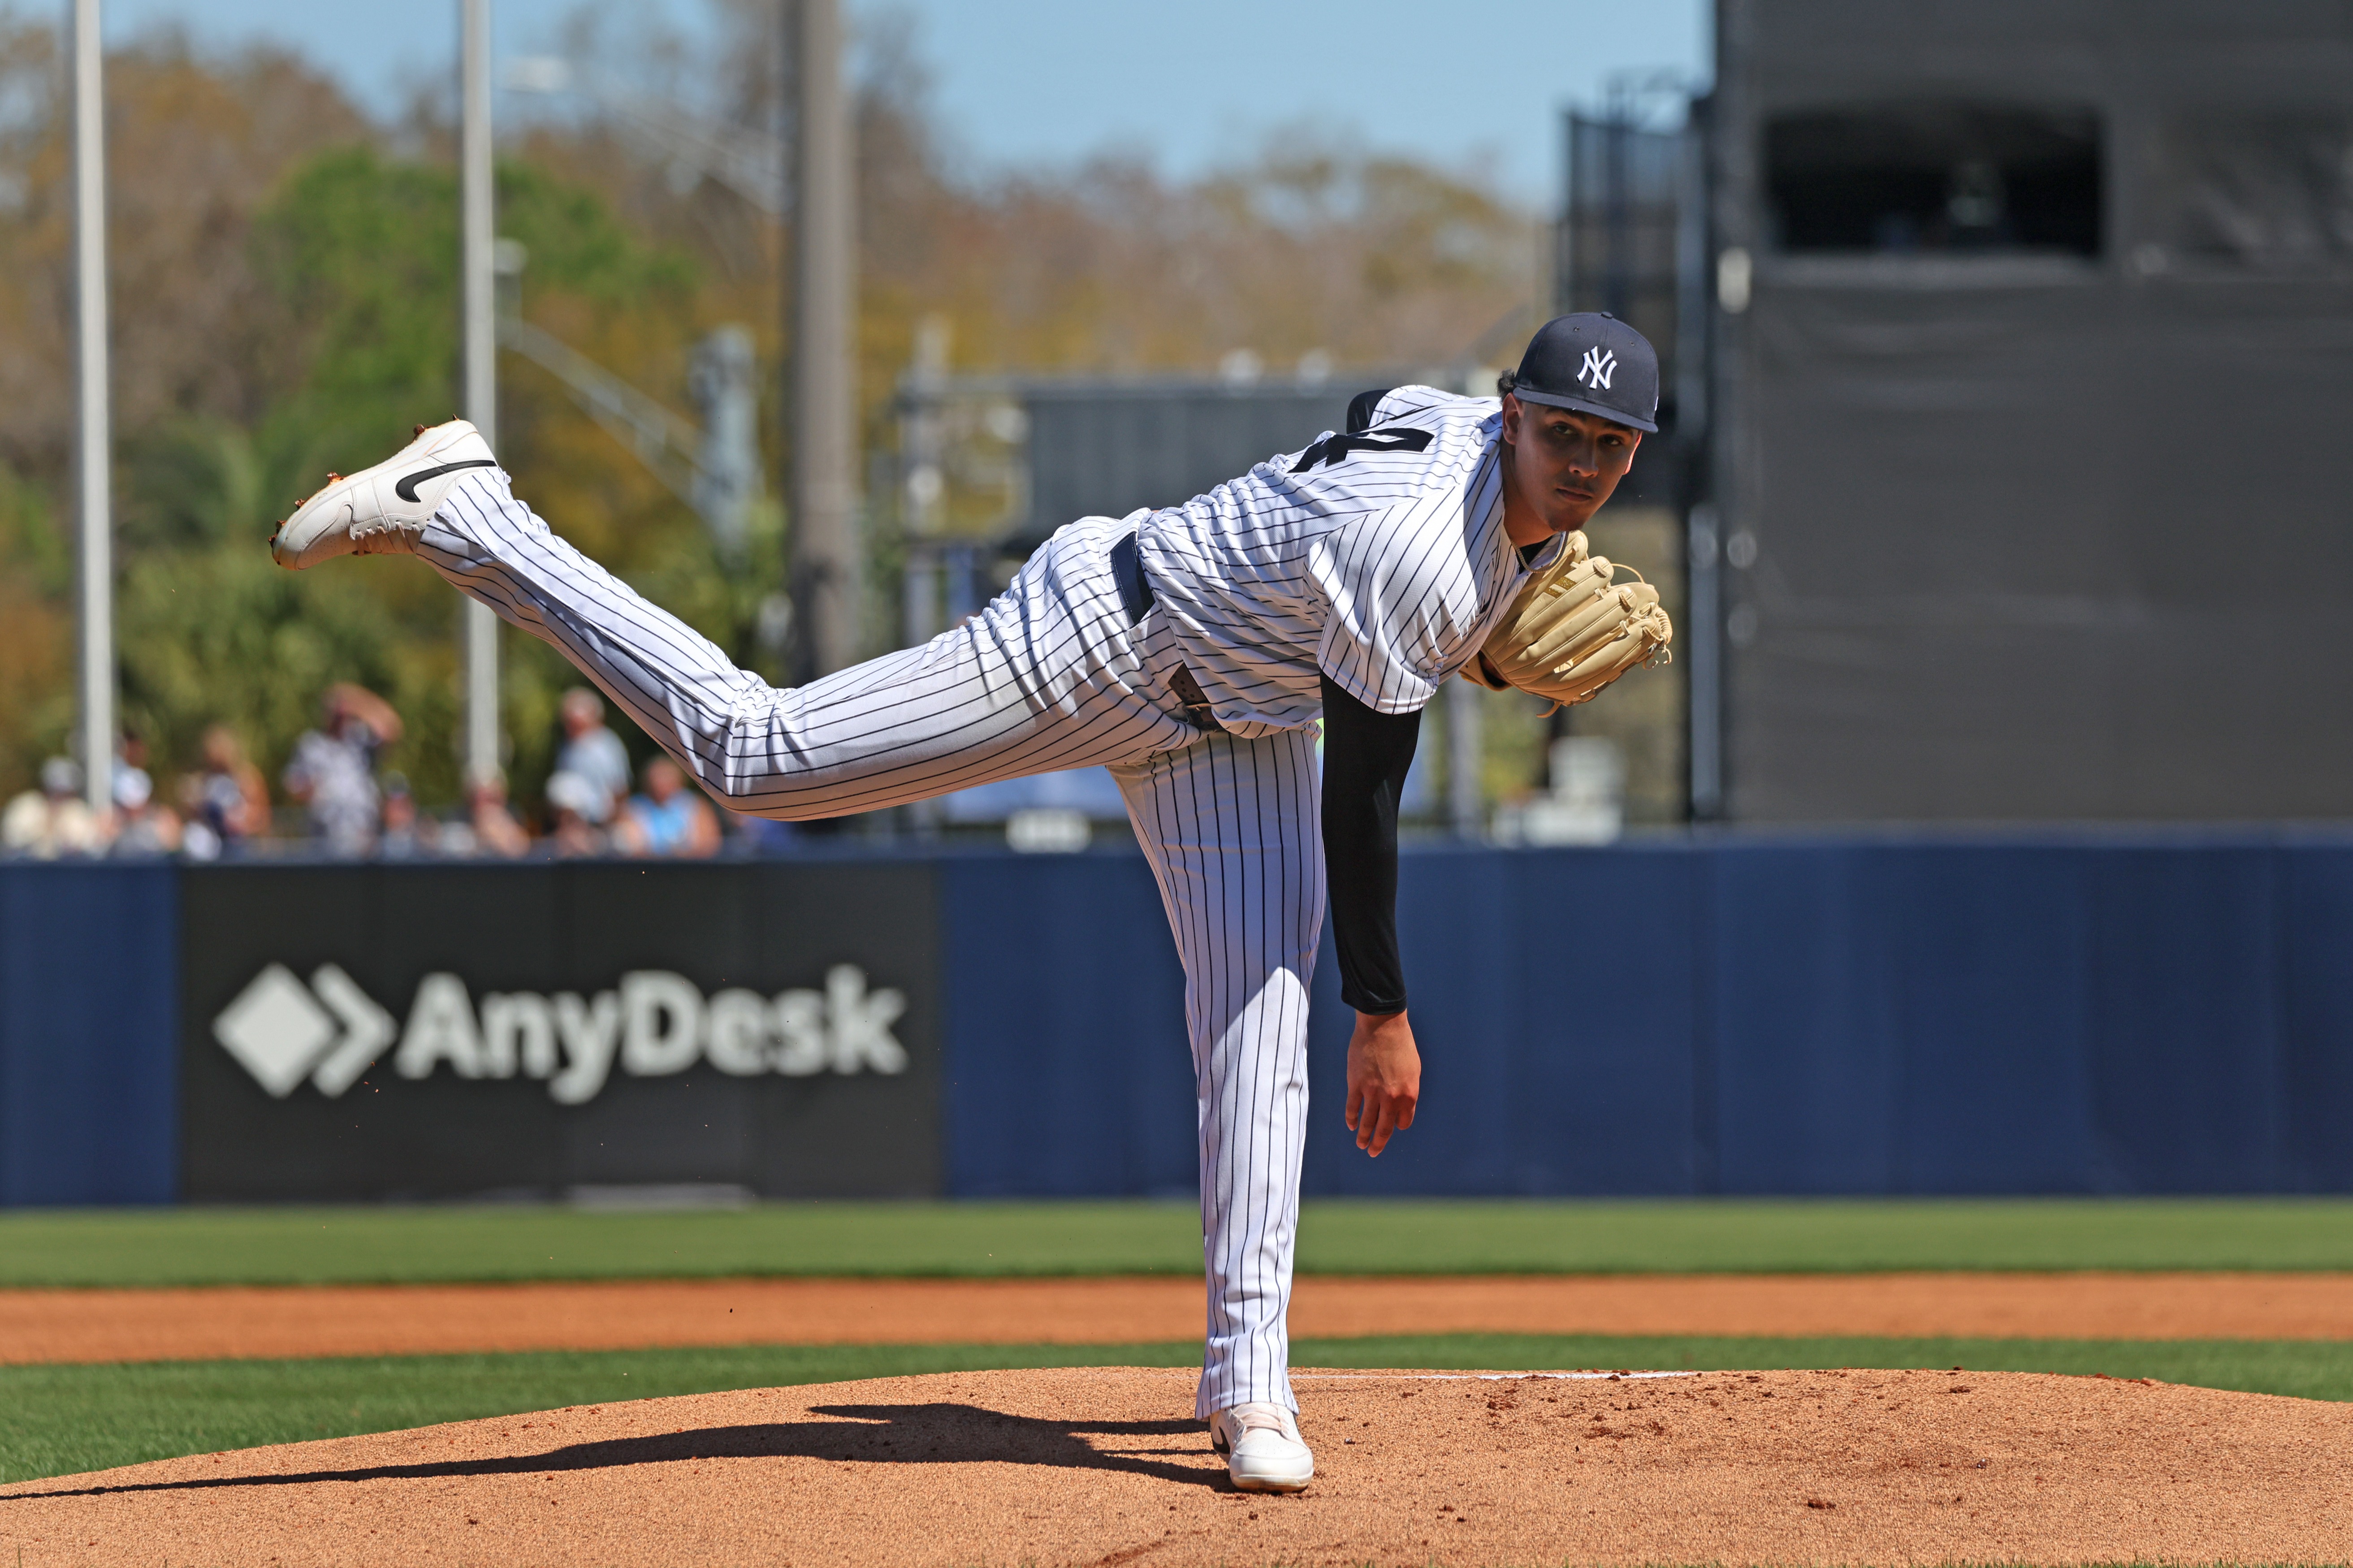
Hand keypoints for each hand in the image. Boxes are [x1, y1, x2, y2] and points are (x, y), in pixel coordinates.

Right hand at [1344, 1009, 1419, 1156]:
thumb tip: (1400, 1106)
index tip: (1393, 1126)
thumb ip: (1408, 1090)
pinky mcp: (1356, 1084)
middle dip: (1378, 1143)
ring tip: (1361, 1145)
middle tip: (1373, 1152)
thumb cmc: (1402, 1045)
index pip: (1403, 1121)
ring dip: (1363, 1136)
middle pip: (1384, 1128)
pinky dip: (1351, 1118)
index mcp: (1409, 1094)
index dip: (1398, 1125)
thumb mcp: (1414, 1070)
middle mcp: (1391, 1098)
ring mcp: (1372, 1092)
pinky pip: (1352, 1107)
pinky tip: (1351, 1125)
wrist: (1383, 1026)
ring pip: (1367, 1121)